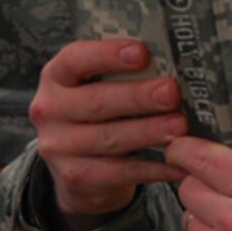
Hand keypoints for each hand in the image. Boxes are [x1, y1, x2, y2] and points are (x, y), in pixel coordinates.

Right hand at [29, 40, 187, 230]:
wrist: (80, 164)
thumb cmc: (104, 107)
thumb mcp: (102, 83)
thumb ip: (129, 71)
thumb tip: (179, 62)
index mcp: (57, 77)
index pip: (75, 59)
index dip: (107, 55)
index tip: (142, 52)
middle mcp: (51, 111)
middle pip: (97, 102)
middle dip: (138, 97)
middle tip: (171, 92)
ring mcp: (58, 147)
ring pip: (109, 139)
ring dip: (148, 132)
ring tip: (180, 126)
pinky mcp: (76, 178)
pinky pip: (121, 172)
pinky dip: (154, 167)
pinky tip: (180, 162)